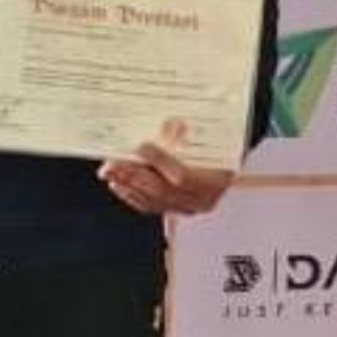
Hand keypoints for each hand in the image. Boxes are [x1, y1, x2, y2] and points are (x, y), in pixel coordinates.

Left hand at [99, 125, 233, 216]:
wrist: (226, 162)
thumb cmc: (219, 148)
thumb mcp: (209, 138)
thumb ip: (187, 135)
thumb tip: (167, 125)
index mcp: (217, 180)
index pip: (183, 176)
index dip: (160, 162)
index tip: (140, 147)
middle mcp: (204, 199)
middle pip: (163, 190)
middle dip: (133, 175)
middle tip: (113, 163)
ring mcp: (190, 207)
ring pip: (154, 200)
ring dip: (128, 185)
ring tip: (111, 172)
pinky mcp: (177, 210)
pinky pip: (151, 206)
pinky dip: (132, 196)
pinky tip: (119, 185)